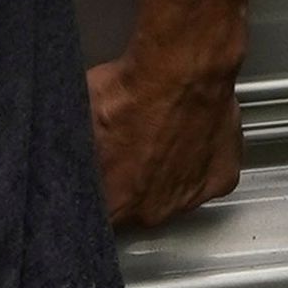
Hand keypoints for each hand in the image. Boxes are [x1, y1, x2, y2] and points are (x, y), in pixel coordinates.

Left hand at [87, 48, 245, 227]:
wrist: (179, 72)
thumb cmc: (131, 91)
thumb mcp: (82, 118)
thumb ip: (77, 147)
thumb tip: (68, 148)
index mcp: (114, 202)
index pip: (98, 215)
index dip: (99, 192)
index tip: (101, 173)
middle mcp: (152, 211)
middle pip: (138, 207)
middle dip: (133, 181)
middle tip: (134, 146)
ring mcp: (188, 198)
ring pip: (173, 193)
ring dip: (167, 172)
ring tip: (164, 136)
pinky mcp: (219, 180)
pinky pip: (206, 177)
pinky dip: (200, 160)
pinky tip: (190, 134)